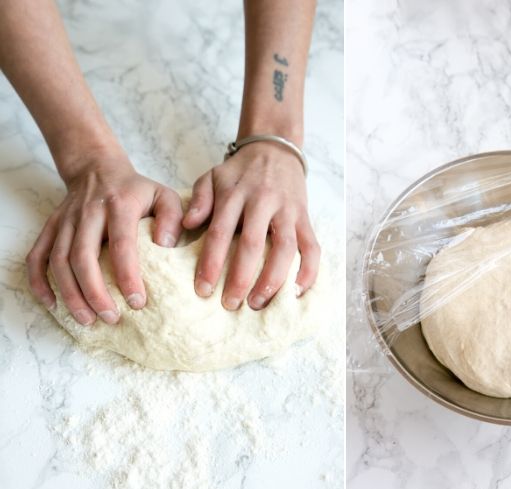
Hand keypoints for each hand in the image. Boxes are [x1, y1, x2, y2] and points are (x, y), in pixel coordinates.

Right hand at [26, 152, 182, 324]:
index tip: (137, 302)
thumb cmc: (136, 190)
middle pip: (83, 256)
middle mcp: (88, 213)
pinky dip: (39, 282)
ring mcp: (65, 221)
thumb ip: (172, 217)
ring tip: (87, 319)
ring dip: (70, 293)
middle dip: (94, 292)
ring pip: (58, 260)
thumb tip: (166, 245)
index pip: (121, 244)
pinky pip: (37, 256)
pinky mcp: (50, 228)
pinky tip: (51, 304)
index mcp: (119, 205)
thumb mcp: (163, 195)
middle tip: (111, 318)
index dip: (127, 275)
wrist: (97, 168)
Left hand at [183, 142, 319, 309]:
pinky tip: (297, 291)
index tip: (203, 290)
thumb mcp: (212, 176)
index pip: (220, 232)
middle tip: (229, 304)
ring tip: (258, 302)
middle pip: (252, 244)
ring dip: (272, 279)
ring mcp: (288, 210)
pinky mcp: (305, 217)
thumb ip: (200, 200)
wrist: (275, 149)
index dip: (211, 263)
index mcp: (235, 194)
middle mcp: (263, 202)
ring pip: (284, 248)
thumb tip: (187, 225)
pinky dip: (308, 270)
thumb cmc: (240, 171)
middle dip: (240, 278)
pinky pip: (312, 246)